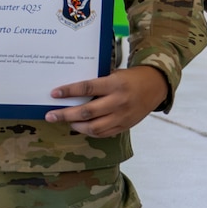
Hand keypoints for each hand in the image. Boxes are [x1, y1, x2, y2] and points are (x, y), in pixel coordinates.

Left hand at [45, 65, 169, 136]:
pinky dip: (89, 131)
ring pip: (94, 127)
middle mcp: (118, 101)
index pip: (87, 88)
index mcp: (115, 84)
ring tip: (65, 121)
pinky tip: (80, 127)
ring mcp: (122, 116)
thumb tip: (72, 91)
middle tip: (50, 115)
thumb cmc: (130, 77)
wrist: (156, 86)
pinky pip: (103, 133)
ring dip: (76, 125)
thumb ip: (98, 83)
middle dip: (66, 114)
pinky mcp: (125, 126)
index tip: (54, 93)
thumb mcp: (114, 74)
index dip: (69, 92)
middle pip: (87, 112)